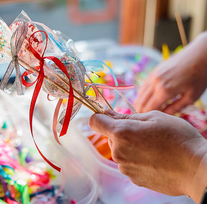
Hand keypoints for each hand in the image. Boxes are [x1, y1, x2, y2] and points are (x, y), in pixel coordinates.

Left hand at [89, 109, 206, 202]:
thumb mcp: (153, 117)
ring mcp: (125, 167)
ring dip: (129, 144)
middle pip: (110, 136)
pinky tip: (153, 157)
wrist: (196, 168)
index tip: (108, 115)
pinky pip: (128, 162)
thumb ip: (126, 116)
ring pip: (119, 149)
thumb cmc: (177, 137)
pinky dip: (136, 157)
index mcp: (121, 133)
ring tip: (151, 145)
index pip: (94, 122)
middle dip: (121, 131)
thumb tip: (106, 113)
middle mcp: (118, 152)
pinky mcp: (133, 178)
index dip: (100, 116)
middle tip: (143, 131)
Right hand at [134, 32, 206, 113]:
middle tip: (138, 119)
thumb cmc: (199, 77)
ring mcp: (153, 75)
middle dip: (139, 111)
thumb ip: (175, 108)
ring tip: (138, 110)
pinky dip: (142, 93)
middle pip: (141, 101)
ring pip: (140, 92)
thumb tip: (164, 115)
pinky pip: (144, 85)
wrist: (199, 55)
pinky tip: (144, 98)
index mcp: (164, 91)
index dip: (145, 116)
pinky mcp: (154, 71)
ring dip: (139, 102)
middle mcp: (155, 83)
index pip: (149, 108)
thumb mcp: (191, 97)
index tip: (143, 124)